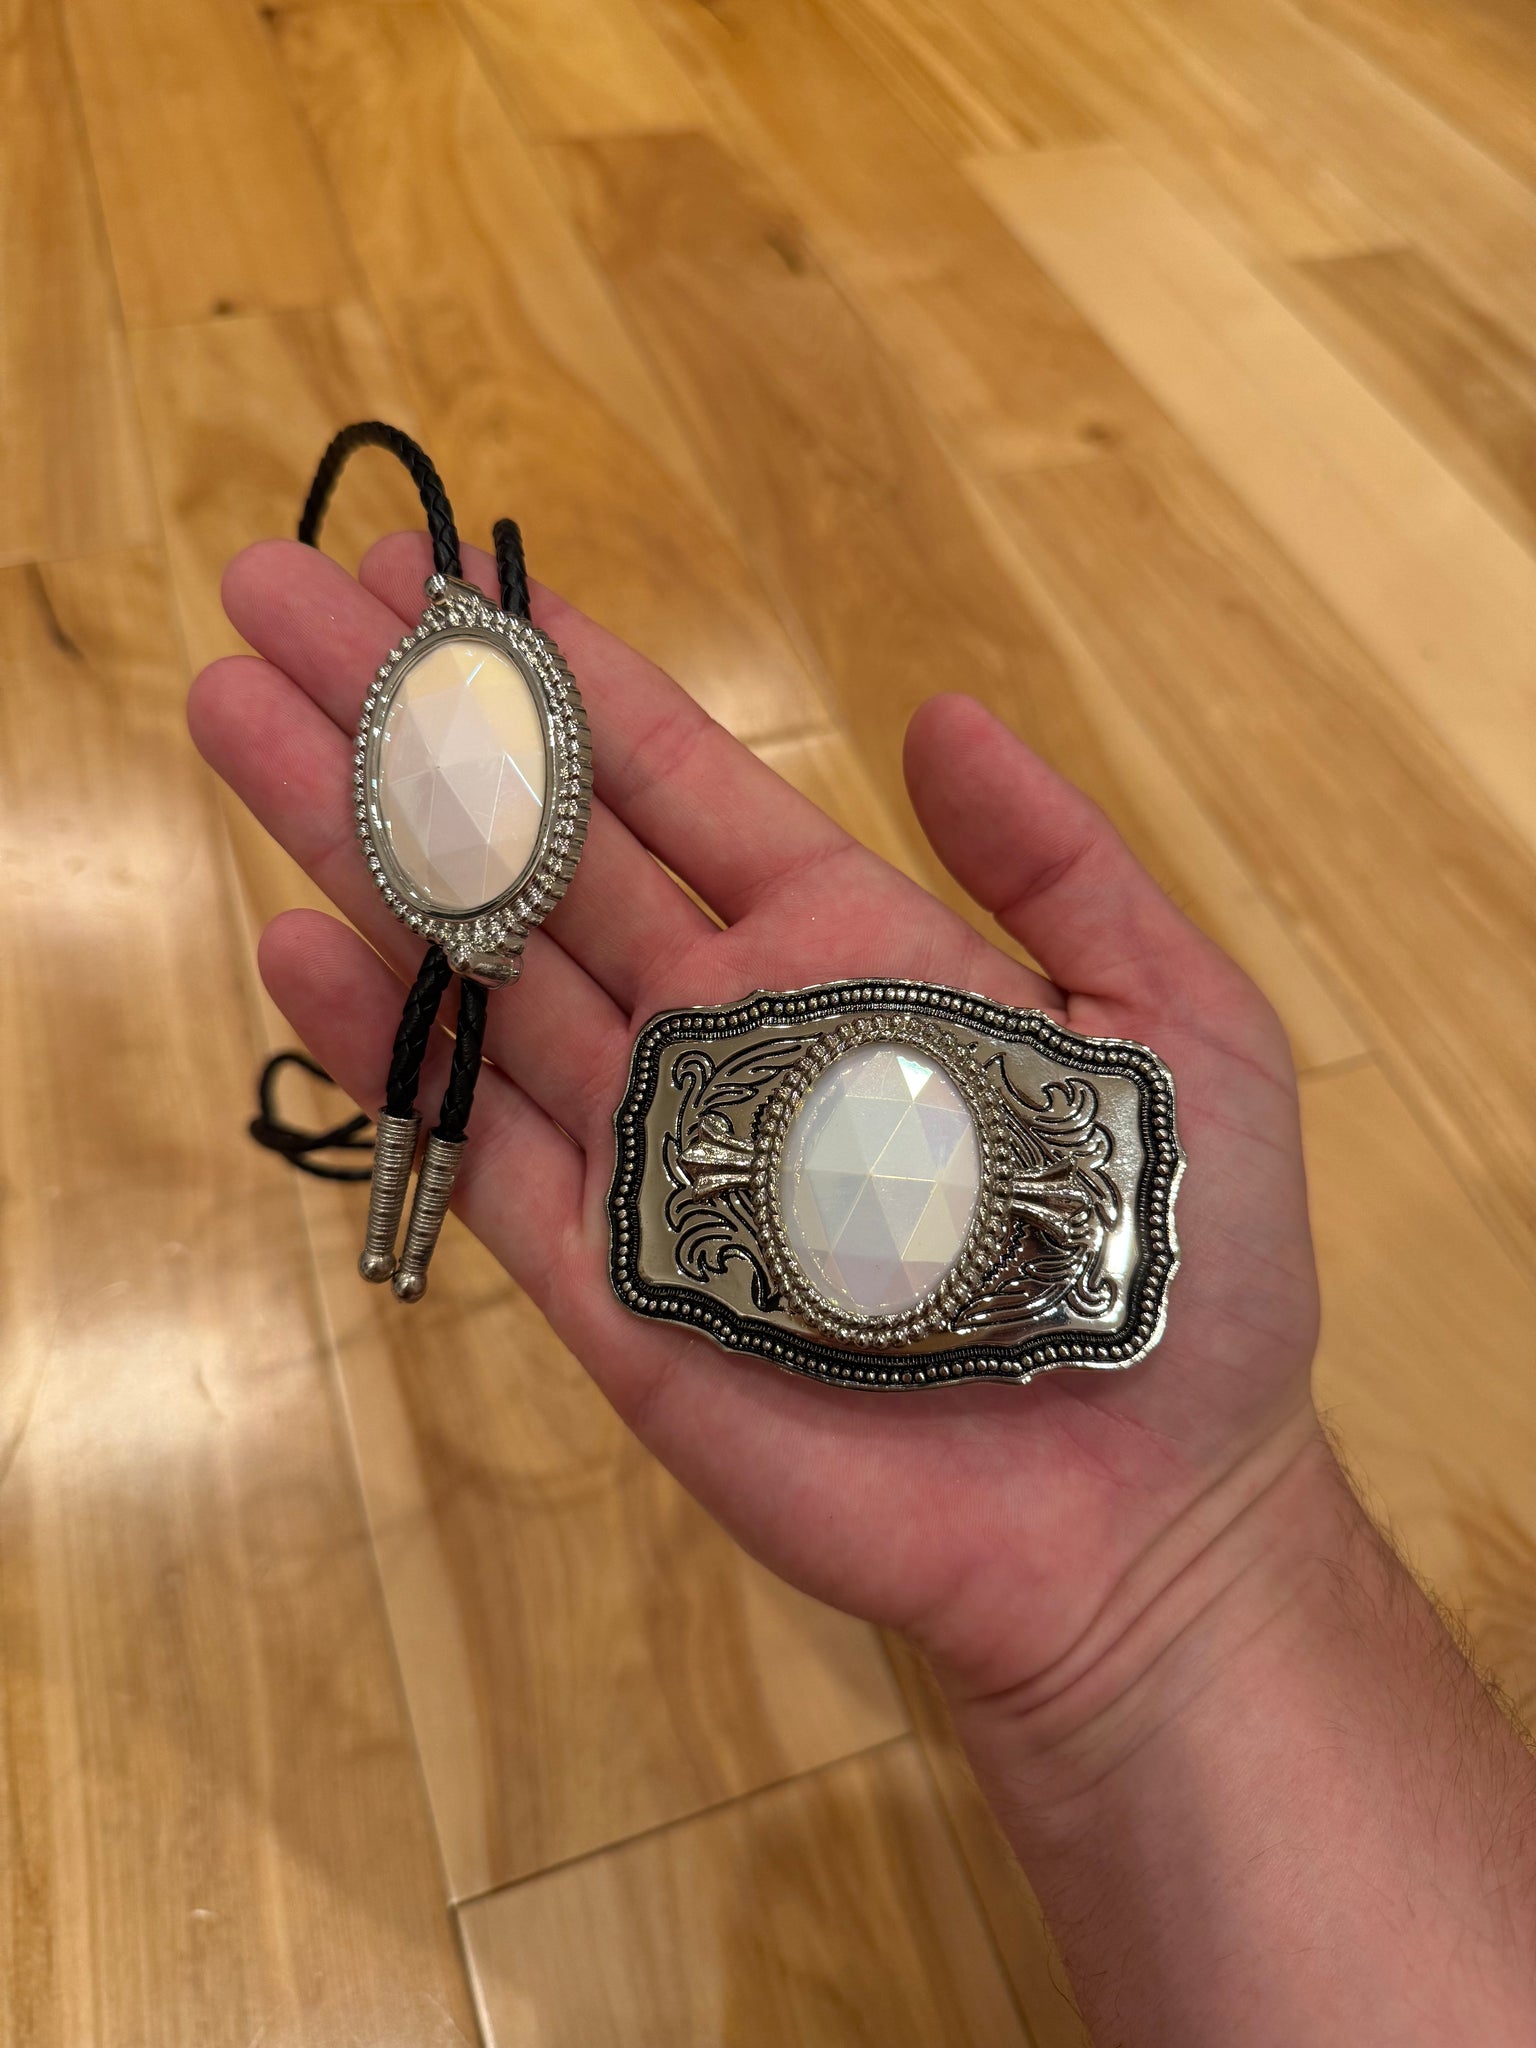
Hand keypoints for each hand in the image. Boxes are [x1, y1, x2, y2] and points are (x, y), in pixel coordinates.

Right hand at [190, 532, 1320, 1718]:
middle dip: (416, 726)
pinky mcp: (609, 1282)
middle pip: (544, 851)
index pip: (677, 786)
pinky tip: (302, 942)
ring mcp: (652, 1152)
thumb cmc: (1184, 1269)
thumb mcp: (1176, 1019)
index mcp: (848, 948)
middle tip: (274, 595)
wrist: (1141, 1516)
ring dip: (362, 846)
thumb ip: (1062, 863)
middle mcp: (724, 1027)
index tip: (452, 580)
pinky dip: (387, 1051)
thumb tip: (939, 711)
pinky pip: (477, 1151)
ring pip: (480, 974)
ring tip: (235, 716)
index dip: (568, 681)